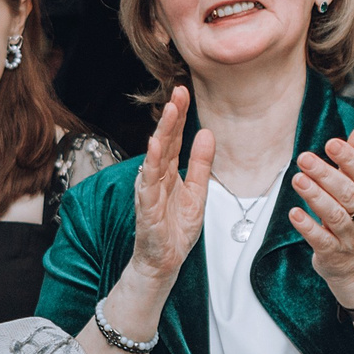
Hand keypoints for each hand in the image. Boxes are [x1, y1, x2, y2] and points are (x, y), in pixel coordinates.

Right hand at [131, 87, 212, 284]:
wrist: (165, 262)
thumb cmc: (176, 229)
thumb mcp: (198, 192)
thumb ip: (201, 164)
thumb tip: (206, 133)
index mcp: (169, 172)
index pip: (174, 138)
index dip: (179, 115)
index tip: (183, 92)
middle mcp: (156, 176)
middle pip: (164, 140)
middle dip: (171, 116)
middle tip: (178, 92)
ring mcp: (150, 190)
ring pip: (155, 156)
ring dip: (162, 132)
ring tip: (169, 111)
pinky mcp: (147, 207)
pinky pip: (149, 181)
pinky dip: (151, 163)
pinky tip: (155, 146)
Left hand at [291, 123, 353, 299]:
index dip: (350, 158)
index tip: (331, 143)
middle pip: (347, 193)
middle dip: (326, 174)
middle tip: (304, 158)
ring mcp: (348, 236)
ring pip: (335, 215)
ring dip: (315, 197)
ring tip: (297, 180)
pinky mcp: (333, 254)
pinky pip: (321, 240)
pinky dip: (307, 227)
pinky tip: (294, 214)